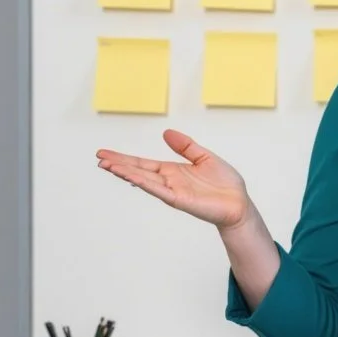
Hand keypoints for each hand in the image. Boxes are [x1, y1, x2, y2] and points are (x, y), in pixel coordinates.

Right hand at [96, 130, 251, 228]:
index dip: (124, 158)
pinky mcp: (180, 200)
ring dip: (126, 174)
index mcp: (172, 171)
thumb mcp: (203, 157)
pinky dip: (145, 184)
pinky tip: (131, 177)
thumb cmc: (224, 184)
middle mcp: (169, 181)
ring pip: (144, 181)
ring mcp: (173, 191)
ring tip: (107, 166)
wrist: (239, 203)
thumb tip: (166, 132)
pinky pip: (159, 190)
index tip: (104, 153)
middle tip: (98, 158)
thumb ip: (185, 146)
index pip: (143, 164)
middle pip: (138, 171)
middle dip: (118, 165)